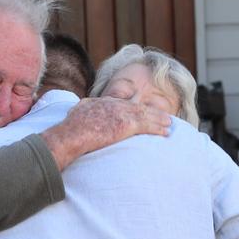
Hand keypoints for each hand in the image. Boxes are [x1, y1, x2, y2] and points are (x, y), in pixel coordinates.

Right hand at [42, 97, 171, 169]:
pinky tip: (166, 131)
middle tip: (163, 117)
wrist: (70, 135)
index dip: (134, 108)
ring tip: (169, 124)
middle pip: (136, 107)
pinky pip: (146, 125)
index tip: (142, 112)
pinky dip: (157, 128)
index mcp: (101, 103)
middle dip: (151, 113)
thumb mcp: (74, 114)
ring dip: (158, 120)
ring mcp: (119, 113)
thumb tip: (79, 109)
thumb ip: (80, 111)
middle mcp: (112, 105)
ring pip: (144, 115)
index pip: (121, 104)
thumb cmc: (68, 131)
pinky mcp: (125, 124)